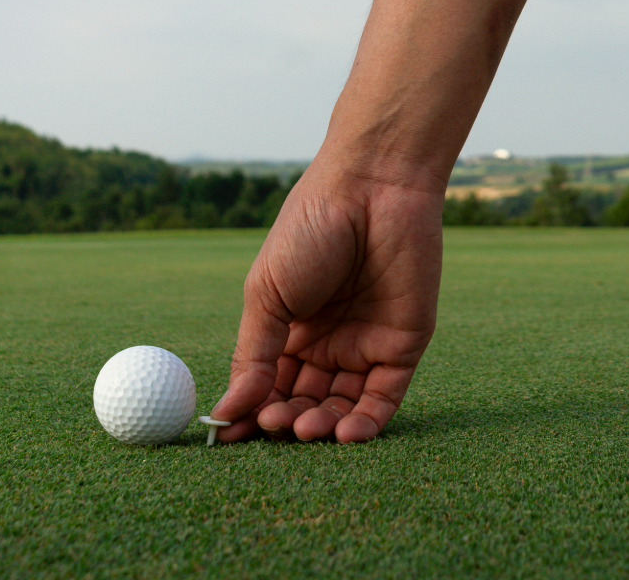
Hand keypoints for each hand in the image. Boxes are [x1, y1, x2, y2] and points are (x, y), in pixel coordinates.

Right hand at [210, 163, 441, 443]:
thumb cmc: (310, 229)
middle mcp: (328, 343)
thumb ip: (252, 354)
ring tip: (303, 428)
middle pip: (303, 402)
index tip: (228, 441)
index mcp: (289, 329)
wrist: (371, 189)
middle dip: (286, 422)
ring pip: (342, 407)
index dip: (250, 414)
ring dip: (322, 428)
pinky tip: (345, 435)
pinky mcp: (403, 346)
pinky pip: (384, 397)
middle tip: (274, 427)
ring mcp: (365, 346)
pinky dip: (366, 424)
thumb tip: (225, 413)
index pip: (268, 387)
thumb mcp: (266, 293)